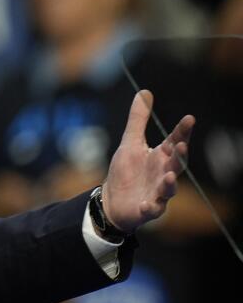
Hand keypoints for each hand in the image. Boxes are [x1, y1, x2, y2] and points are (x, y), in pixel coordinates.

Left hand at [102, 90, 193, 232]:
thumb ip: (138, 119)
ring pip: (169, 189)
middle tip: (182, 146)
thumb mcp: (130, 142)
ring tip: (168, 177)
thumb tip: (144, 92)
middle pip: (177, 165)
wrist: (113, 200)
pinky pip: (152, 210)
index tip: (189, 118)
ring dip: (170, 183)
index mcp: (160, 157)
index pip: (175, 141)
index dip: (182, 131)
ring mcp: (158, 192)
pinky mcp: (148, 209)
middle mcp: (164, 174)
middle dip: (180, 157)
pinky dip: (150, 208)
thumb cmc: (126, 171)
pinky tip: (146, 205)